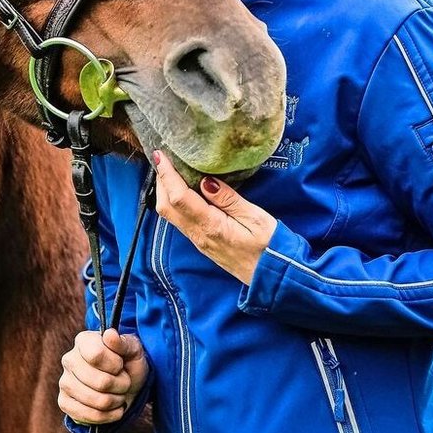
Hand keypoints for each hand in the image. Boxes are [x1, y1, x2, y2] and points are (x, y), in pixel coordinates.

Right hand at [58, 328, 148, 425]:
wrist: (125, 386)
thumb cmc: (128, 364)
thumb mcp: (133, 349)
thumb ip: (123, 342)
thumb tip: (110, 334)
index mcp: (83, 341)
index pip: (96, 355)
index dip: (115, 364)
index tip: (121, 364)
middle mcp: (69, 359)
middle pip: (101, 382)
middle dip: (121, 385)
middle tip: (124, 381)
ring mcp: (64, 382)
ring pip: (98, 401)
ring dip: (116, 400)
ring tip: (119, 393)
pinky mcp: (64, 403)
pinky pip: (89, 416)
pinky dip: (108, 415)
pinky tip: (113, 408)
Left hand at [153, 150, 277, 283]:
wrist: (272, 277)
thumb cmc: (270, 247)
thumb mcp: (256, 218)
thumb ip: (229, 199)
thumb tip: (205, 181)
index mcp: (212, 226)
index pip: (179, 198)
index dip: (167, 175)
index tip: (160, 155)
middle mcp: (199, 235)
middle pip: (166, 207)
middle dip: (161, 181)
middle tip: (163, 158)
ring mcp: (198, 241)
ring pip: (170, 215)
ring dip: (165, 192)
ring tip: (169, 170)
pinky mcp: (202, 243)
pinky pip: (179, 220)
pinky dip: (173, 202)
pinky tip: (182, 190)